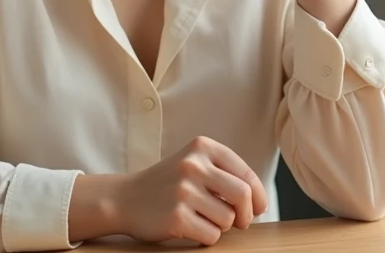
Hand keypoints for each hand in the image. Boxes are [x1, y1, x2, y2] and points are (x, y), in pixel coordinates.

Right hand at [114, 136, 268, 245]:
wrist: (124, 198)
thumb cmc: (167, 184)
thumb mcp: (193, 163)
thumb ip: (225, 173)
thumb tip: (259, 202)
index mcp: (202, 147)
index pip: (246, 174)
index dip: (258, 196)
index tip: (258, 208)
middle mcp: (193, 165)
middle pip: (243, 195)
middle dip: (247, 214)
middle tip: (240, 222)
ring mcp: (183, 191)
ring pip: (228, 219)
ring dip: (222, 226)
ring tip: (204, 219)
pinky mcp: (176, 217)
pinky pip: (211, 235)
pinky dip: (207, 237)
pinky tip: (191, 227)